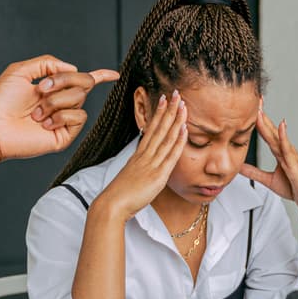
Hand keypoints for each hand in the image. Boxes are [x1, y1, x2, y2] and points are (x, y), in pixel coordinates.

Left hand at [0, 55, 118, 179]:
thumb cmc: (0, 101)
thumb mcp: (20, 71)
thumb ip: (47, 63)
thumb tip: (73, 68)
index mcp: (52, 88)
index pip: (80, 80)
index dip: (99, 76)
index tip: (114, 74)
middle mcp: (60, 102)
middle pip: (84, 83)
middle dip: (63, 81)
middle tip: (41, 89)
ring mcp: (63, 119)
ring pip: (79, 99)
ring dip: (54, 102)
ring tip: (35, 113)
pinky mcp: (65, 134)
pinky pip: (78, 117)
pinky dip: (60, 116)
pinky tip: (44, 124)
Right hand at [97, 90, 187, 220]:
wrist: (113, 205)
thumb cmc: (120, 195)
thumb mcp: (131, 176)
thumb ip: (140, 168)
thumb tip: (146, 165)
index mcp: (139, 155)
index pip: (150, 129)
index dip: (158, 113)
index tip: (163, 100)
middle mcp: (145, 156)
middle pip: (159, 128)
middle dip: (168, 110)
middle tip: (176, 93)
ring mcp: (152, 164)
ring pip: (166, 137)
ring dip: (175, 120)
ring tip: (182, 104)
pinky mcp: (158, 175)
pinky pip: (170, 155)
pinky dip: (178, 141)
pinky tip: (184, 129)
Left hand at [240, 106, 297, 222]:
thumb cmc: (293, 188)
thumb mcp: (268, 180)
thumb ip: (253, 172)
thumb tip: (238, 166)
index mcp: (279, 152)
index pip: (266, 133)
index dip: (258, 120)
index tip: (250, 107)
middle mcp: (285, 150)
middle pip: (271, 129)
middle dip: (262, 114)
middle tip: (254, 98)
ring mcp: (290, 155)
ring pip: (277, 136)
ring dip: (269, 122)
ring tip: (260, 109)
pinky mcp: (294, 163)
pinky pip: (288, 148)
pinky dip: (283, 136)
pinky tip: (281, 125)